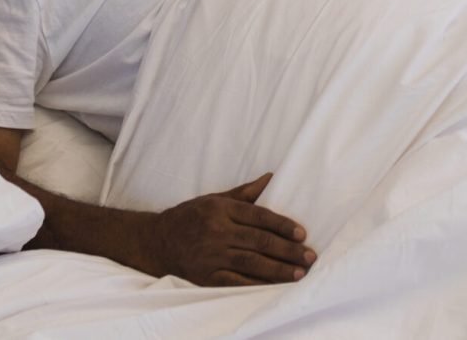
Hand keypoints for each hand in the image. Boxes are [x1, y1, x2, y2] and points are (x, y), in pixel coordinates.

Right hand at [148, 174, 314, 286]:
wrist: (157, 241)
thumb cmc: (191, 216)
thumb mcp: (215, 198)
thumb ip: (245, 192)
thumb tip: (271, 177)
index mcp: (222, 209)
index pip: (259, 216)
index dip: (283, 225)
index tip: (302, 233)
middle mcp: (217, 232)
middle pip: (259, 242)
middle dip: (287, 250)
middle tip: (309, 256)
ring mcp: (211, 256)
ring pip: (251, 263)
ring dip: (277, 270)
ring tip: (299, 273)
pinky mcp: (205, 277)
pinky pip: (234, 282)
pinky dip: (255, 285)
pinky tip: (273, 287)